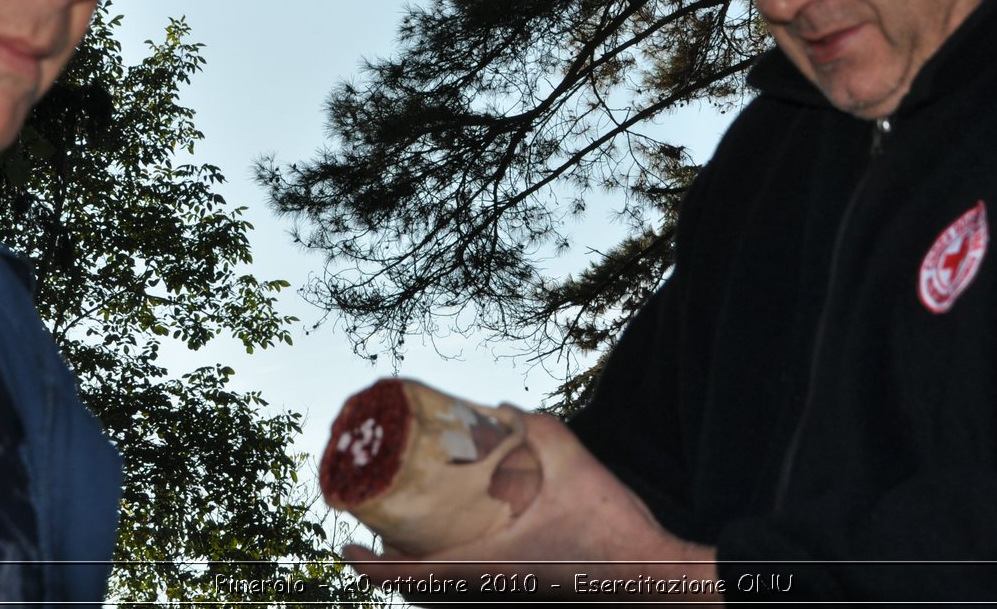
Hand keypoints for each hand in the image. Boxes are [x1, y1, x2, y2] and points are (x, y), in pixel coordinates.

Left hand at [344, 410, 722, 602]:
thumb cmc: (611, 527)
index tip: (344, 545)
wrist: (652, 576)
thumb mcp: (574, 461)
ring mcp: (508, 595)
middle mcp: (491, 588)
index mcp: (487, 566)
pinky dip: (454, 569)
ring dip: (422, 569)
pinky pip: (475, 585)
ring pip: (447, 591)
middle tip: (373, 530)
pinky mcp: (526, 592)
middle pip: (420, 589)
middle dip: (390, 565)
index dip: (368, 566)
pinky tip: (467, 539)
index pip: (409, 577)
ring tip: (410, 533)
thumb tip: (502, 407)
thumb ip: (538, 428)